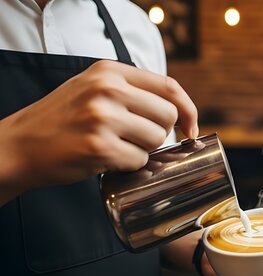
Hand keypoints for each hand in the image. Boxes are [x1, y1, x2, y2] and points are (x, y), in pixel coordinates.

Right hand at [0, 60, 197, 200]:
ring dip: (143, 151)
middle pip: (168, 116)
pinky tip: (107, 160)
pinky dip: (129, 166)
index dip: (188, 109)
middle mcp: (107, 89)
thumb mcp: (93, 88)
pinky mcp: (99, 147)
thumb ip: (131, 90)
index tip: (190, 127)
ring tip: (116, 147)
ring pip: (156, 140)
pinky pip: (139, 161)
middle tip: (137, 139)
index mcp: (110, 71)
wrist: (20, 144)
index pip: (169, 86)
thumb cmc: (62, 119)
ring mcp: (103, 118)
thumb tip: (179, 110)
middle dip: (160, 134)